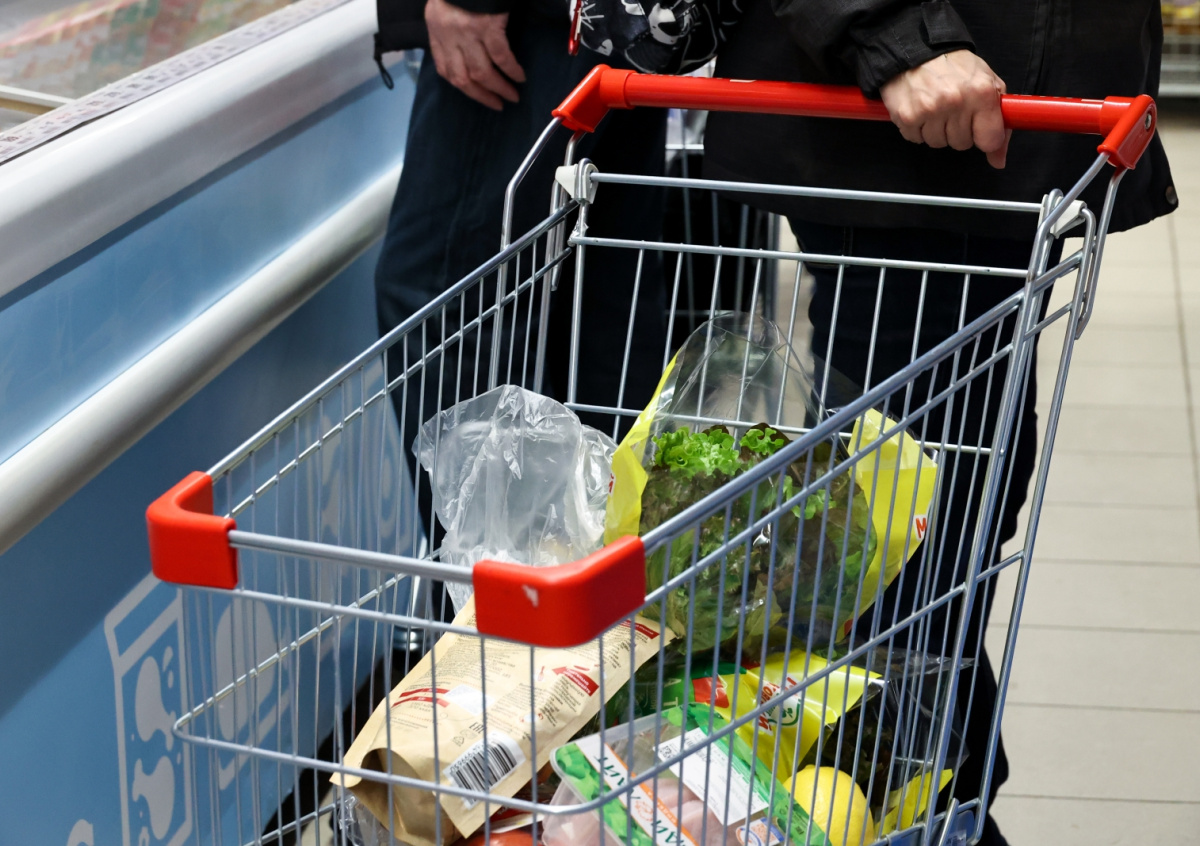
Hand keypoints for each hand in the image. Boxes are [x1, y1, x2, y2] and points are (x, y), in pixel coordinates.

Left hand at [425, 0, 526, 109]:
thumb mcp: (447, 7)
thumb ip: (450, 29)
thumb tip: (465, 53)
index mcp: (436, 29)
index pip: (444, 69)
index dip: (462, 86)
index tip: (476, 95)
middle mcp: (449, 33)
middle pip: (463, 77)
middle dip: (482, 95)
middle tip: (498, 104)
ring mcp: (468, 31)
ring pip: (482, 72)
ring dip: (499, 87)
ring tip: (512, 95)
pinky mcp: (488, 26)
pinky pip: (501, 57)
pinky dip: (511, 70)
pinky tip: (520, 76)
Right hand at [880, 50, 1009, 168]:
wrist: (916, 49)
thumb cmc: (954, 66)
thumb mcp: (986, 84)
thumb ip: (999, 121)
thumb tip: (998, 160)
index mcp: (982, 93)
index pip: (990, 140)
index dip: (983, 137)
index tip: (977, 128)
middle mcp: (957, 102)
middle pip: (962, 144)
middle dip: (957, 131)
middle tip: (951, 109)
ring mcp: (931, 110)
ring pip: (938, 143)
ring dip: (935, 130)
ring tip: (934, 107)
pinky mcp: (908, 117)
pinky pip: (916, 139)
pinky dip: (916, 128)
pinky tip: (919, 109)